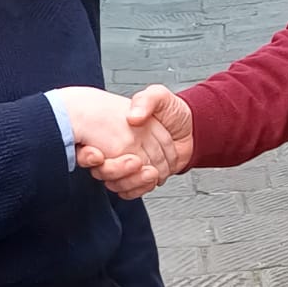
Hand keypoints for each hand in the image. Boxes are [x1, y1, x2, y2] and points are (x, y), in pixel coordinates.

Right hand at [78, 85, 194, 197]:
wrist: (192, 127)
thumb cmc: (172, 110)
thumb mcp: (159, 96)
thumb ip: (146, 101)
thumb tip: (133, 117)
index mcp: (117, 129)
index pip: (99, 149)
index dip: (95, 155)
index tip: (100, 155)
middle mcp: (119, 147)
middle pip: (106, 169)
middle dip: (118, 170)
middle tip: (136, 163)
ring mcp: (128, 164)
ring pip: (117, 182)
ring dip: (132, 181)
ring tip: (150, 172)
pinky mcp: (139, 176)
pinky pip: (131, 190)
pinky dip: (139, 189)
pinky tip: (150, 180)